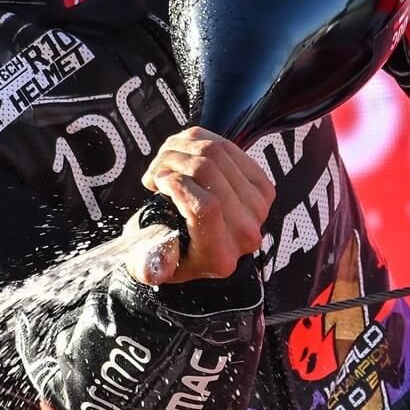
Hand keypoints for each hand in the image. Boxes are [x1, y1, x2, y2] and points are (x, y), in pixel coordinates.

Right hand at [122, 127, 274, 285]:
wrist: (196, 247)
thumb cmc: (166, 251)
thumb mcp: (148, 263)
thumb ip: (149, 265)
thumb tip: (153, 268)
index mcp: (218, 257)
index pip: (205, 207)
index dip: (177, 184)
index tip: (156, 181)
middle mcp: (245, 234)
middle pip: (210, 172)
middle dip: (172, 161)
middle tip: (153, 172)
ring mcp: (258, 207)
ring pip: (218, 153)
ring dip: (181, 148)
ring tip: (163, 162)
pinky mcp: (262, 185)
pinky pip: (228, 146)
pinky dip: (198, 140)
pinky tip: (181, 153)